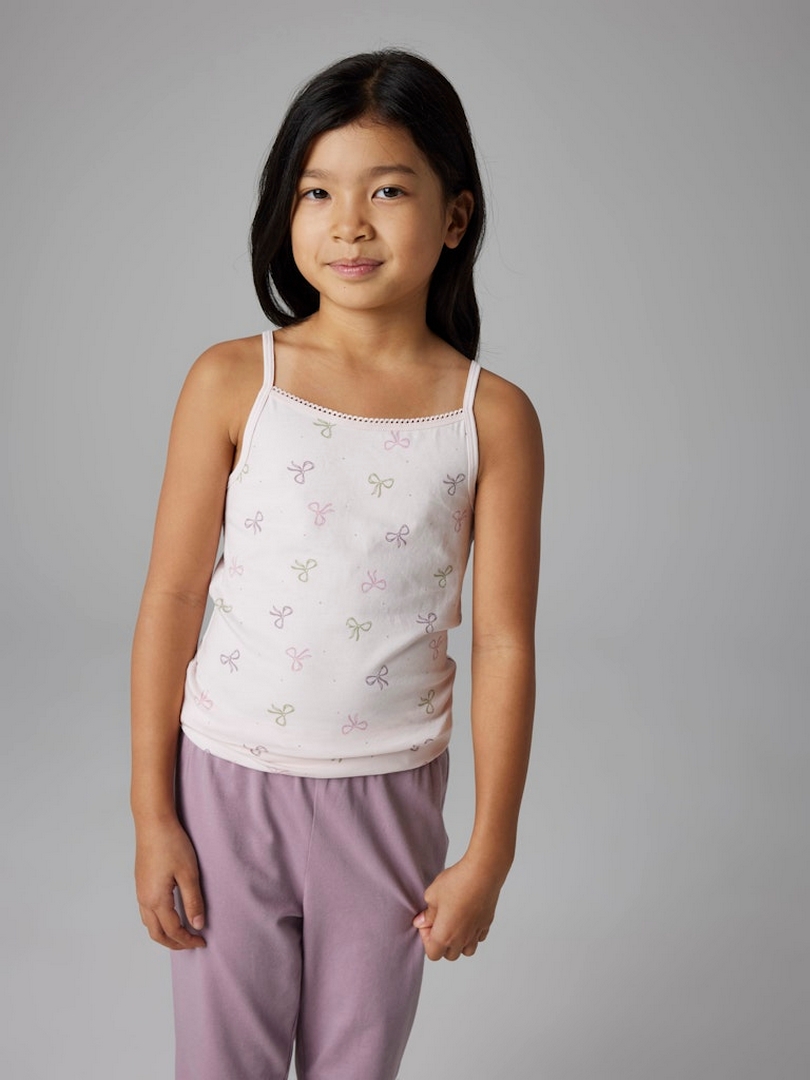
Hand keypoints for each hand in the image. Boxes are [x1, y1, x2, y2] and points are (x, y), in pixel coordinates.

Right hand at [135, 818, 205, 949]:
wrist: (153, 823)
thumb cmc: (172, 844)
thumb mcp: (189, 873)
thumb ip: (193, 901)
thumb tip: (198, 925)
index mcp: (156, 900)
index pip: (173, 931)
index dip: (188, 940)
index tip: (202, 941)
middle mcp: (144, 900)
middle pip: (156, 933)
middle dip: (174, 943)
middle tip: (192, 943)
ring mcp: (140, 891)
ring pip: (149, 924)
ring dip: (164, 933)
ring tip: (182, 933)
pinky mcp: (140, 883)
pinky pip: (146, 912)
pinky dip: (158, 922)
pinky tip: (169, 914)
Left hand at [412, 856, 503, 960]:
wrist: (482, 873)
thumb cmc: (456, 883)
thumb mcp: (432, 895)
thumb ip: (427, 913)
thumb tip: (422, 922)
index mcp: (444, 936)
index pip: (432, 953)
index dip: (426, 939)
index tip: (427, 921)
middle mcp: (461, 939)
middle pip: (449, 955)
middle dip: (441, 943)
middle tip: (439, 922)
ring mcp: (476, 933)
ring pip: (466, 950)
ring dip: (458, 942)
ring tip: (454, 923)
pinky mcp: (486, 924)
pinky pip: (478, 938)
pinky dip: (472, 934)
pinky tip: (467, 918)